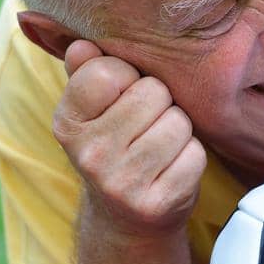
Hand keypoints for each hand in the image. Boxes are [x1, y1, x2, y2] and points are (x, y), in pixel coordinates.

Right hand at [53, 40, 207, 235]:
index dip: (127, 76)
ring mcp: (121, 183)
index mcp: (68, 124)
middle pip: (152, 92)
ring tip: (159, 145)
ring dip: (178, 130)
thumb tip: (82, 45)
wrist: (124, 219)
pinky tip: (171, 168)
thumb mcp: (92, 110)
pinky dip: (191, 157)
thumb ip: (88, 71)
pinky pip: (195, 154)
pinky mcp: (156, 204)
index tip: (123, 94)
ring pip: (177, 122)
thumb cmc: (115, 146)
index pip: (106, 71)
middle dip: (159, 103)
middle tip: (146, 125)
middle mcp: (89, 155)